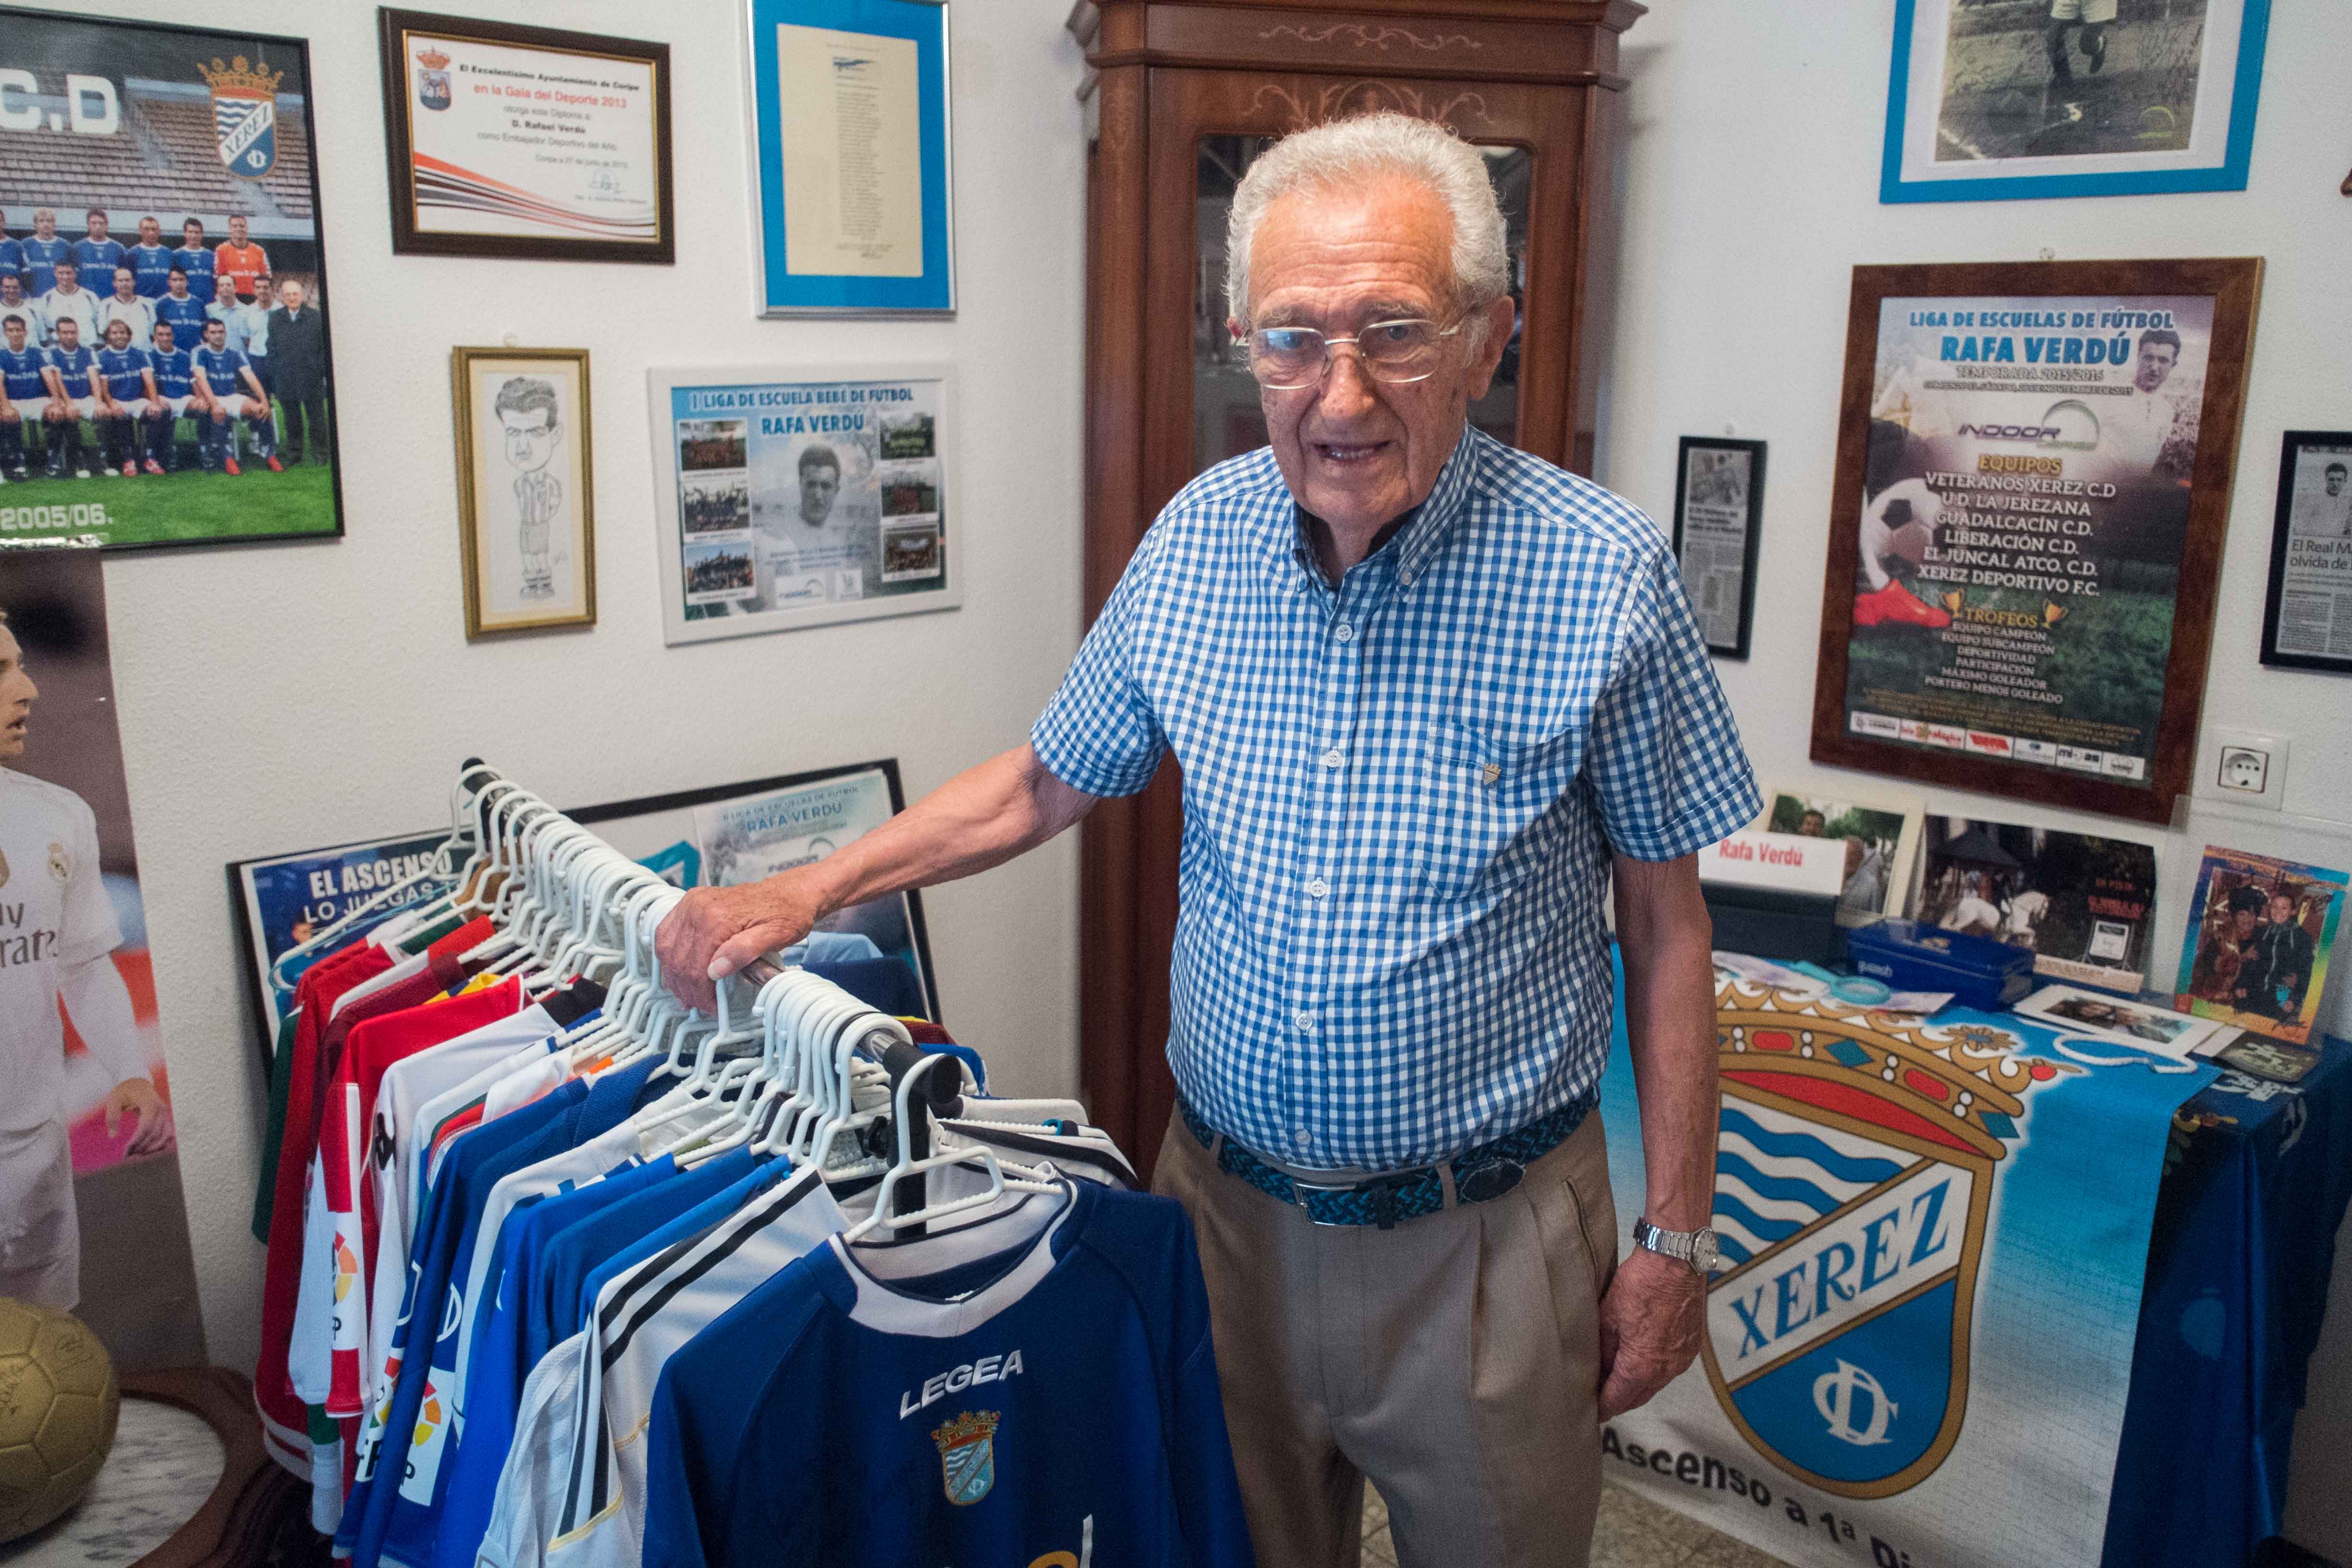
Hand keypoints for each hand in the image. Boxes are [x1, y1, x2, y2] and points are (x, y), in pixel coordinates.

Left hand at [103, 1077, 173, 1154]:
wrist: (136, 1081)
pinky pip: (168, 1133)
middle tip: (129, 1155)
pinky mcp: (165, 1117)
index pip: (146, 1126)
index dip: (137, 1140)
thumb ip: (112, 1117)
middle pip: (154, 1133)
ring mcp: (165, 1113)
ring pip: (165, 1135)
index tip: (126, 1150)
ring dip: (153, 1147)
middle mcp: (161, 1109)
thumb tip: (112, 1135)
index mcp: (150, 1104)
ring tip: (140, 1154)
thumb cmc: (124, 1091)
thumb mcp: (114, 1100)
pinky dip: (162, 1143)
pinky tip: (152, 1150)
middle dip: (142, 1146)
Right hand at [653, 869, 829, 1011]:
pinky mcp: (690, 903)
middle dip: (688, 988)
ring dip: (674, 975)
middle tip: (699, 1004)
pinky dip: (668, 955)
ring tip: (687, 993)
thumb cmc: (786, 915)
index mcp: (718, 916)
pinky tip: (677, 970)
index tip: (713, 1007)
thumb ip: (745, 951)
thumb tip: (716, 970)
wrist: (789, 893)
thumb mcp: (776, 936)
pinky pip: (666, 933)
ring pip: (667, 948)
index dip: (702, 993)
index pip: (697, 966)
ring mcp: (692, 903)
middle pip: (679, 959)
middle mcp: (699, 907)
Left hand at [1596, 1247, 1705, 1419]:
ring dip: (1637, 1384)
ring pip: (1655, 1383)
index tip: (1593, 1411)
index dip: (1602, 1407)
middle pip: (1638, 1397)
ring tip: (1617, 1377)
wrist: (1676, 1261)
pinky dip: (1654, 1369)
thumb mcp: (1608, 1316)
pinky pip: (1670, 1367)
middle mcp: (1666, 1370)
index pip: (1618, 1400)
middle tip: (1601, 1397)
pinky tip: (1641, 1357)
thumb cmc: (1641, 1284)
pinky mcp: (1692, 1346)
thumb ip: (1603, 1348)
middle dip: (1619, 1399)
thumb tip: (1598, 1366)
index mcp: (1641, 1367)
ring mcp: (1682, 1359)